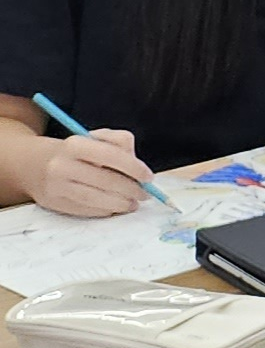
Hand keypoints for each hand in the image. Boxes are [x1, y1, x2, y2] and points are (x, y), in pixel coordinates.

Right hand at [34, 127, 151, 217]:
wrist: (33, 164)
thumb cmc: (75, 151)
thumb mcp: (96, 137)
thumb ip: (120, 142)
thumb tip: (138, 167)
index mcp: (75, 144)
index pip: (111, 155)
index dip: (134, 168)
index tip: (149, 177)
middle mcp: (62, 166)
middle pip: (105, 181)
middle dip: (130, 190)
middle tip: (145, 194)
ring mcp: (55, 187)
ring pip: (95, 199)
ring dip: (120, 204)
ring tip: (133, 204)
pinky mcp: (53, 203)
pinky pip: (84, 210)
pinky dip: (104, 210)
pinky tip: (115, 208)